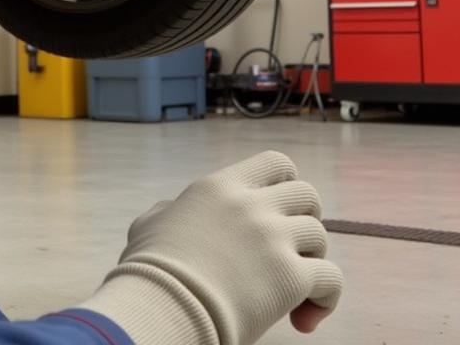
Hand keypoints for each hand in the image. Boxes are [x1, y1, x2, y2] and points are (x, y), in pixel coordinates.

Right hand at [80, 151, 342, 344]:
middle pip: (306, 193)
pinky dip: (325, 299)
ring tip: (294, 287)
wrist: (165, 304)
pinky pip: (331, 278)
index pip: (274, 163)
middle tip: (292, 247)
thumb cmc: (151, 270)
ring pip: (320, 235)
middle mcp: (250, 204)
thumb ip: (170, 211)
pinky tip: (303, 320)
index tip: (279, 208)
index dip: (286, 183)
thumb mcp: (151, 223)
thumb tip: (173, 211)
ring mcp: (272, 237)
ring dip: (313, 260)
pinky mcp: (290, 276)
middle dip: (306, 218)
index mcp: (219, 187)